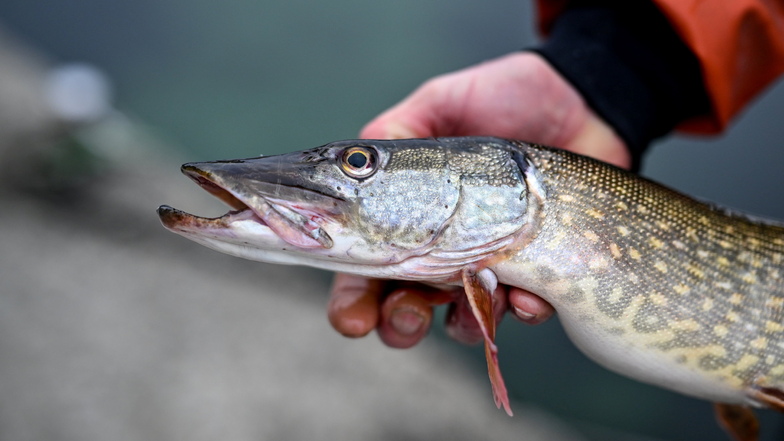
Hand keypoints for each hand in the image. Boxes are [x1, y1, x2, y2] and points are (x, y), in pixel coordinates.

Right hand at [328, 52, 630, 347]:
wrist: (583, 101)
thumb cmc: (506, 97)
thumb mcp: (442, 101)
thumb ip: (398, 129)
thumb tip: (358, 158)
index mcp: (408, 214)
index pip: (368, 267)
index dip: (354, 298)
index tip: (353, 318)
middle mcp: (443, 247)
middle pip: (406, 306)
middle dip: (399, 323)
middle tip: (406, 316)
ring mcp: (490, 263)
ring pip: (462, 320)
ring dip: (461, 323)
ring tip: (472, 300)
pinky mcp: (538, 270)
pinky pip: (524, 308)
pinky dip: (522, 308)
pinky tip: (526, 292)